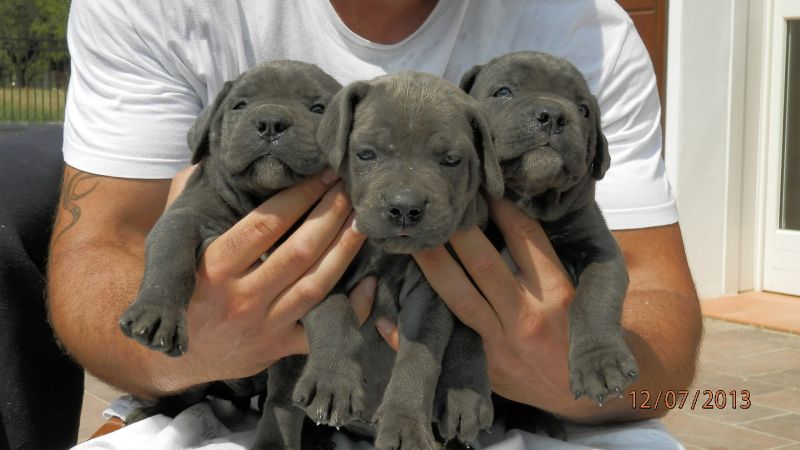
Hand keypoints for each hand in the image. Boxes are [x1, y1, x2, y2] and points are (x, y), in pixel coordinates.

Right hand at [159, 168, 372, 385]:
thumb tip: (209, 161)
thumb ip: (185, 199)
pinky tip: (371, 280)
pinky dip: (353, 307)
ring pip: (317, 284)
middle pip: (300, 251)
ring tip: (363, 220)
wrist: (172, 355)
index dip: (300, 196)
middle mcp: (241, 298)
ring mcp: (264, 325)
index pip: (266, 224)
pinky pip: (325, 327)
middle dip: (331, 214)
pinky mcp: (281, 348)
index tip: (323, 174)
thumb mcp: (170, 243)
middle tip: (351, 188)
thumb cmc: (181, 288)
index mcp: (214, 266)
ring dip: (346, 249)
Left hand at [407, 198, 586, 415]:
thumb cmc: (575, 333)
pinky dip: (411, 335)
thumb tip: (508, 214)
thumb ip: (542, 260)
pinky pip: (444, 346)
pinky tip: (385, 318)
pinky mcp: (485, 366)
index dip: (501, 207)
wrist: (581, 392)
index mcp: (556, 290)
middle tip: (434, 206)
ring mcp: (502, 341)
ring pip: (458, 296)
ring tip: (411, 241)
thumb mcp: (573, 293)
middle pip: (483, 262)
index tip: (480, 186)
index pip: (524, 237)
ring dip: (431, 265)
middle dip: (456, 231)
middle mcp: (527, 313)